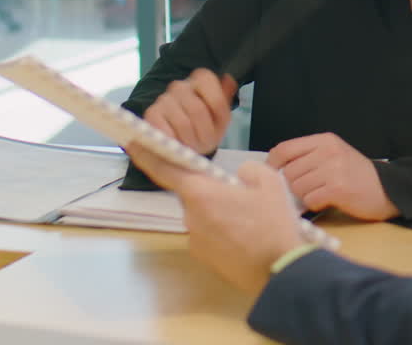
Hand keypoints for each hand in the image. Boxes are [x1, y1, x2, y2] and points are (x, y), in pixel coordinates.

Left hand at [125, 142, 303, 297]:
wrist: (278, 269)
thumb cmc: (272, 223)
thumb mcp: (270, 183)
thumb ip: (249, 170)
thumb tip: (238, 177)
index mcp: (201, 193)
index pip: (166, 170)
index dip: (148, 155)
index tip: (133, 143)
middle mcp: (190, 216)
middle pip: (193, 195)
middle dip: (210, 191)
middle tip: (240, 196)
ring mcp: (195, 239)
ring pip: (203, 216)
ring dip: (218, 214)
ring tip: (250, 222)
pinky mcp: (203, 258)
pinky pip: (208, 235)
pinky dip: (221, 233)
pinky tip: (246, 239)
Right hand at [144, 69, 237, 153]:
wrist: (180, 145)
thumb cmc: (204, 128)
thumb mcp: (220, 117)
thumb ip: (224, 100)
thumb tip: (228, 79)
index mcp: (201, 80)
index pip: (215, 96)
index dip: (218, 115)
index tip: (217, 124)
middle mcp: (180, 86)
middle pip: (198, 110)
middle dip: (204, 133)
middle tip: (204, 142)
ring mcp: (163, 99)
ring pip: (183, 123)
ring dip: (190, 141)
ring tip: (191, 145)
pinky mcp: (151, 114)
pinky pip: (166, 132)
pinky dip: (175, 143)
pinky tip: (177, 144)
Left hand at [266, 133, 399, 220]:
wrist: (388, 189)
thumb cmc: (356, 175)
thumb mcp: (334, 155)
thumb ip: (308, 157)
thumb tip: (274, 170)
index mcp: (325, 140)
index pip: (284, 149)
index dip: (273, 164)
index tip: (274, 176)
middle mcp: (328, 151)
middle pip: (289, 172)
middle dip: (294, 185)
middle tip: (308, 189)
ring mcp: (333, 169)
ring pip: (297, 187)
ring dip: (305, 196)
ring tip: (320, 194)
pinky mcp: (338, 188)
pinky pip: (310, 200)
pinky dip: (315, 205)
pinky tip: (327, 201)